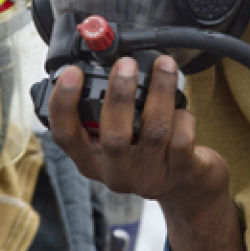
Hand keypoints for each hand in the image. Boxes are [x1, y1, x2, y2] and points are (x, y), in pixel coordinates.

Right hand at [48, 55, 226, 204]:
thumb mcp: (116, 137)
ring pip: (154, 131)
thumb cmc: (145, 151)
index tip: (72, 72)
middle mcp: (116, 172)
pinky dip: (182, 115)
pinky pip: (181, 138)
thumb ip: (103, 112)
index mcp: (91, 159)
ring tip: (164, 65)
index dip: (63, 104)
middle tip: (126, 63)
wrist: (186, 187)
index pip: (65, 136)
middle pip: (114, 137)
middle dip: (120, 94)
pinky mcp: (181, 173)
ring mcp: (149, 176)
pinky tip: (180, 108)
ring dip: (160, 92)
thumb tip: (100, 63)